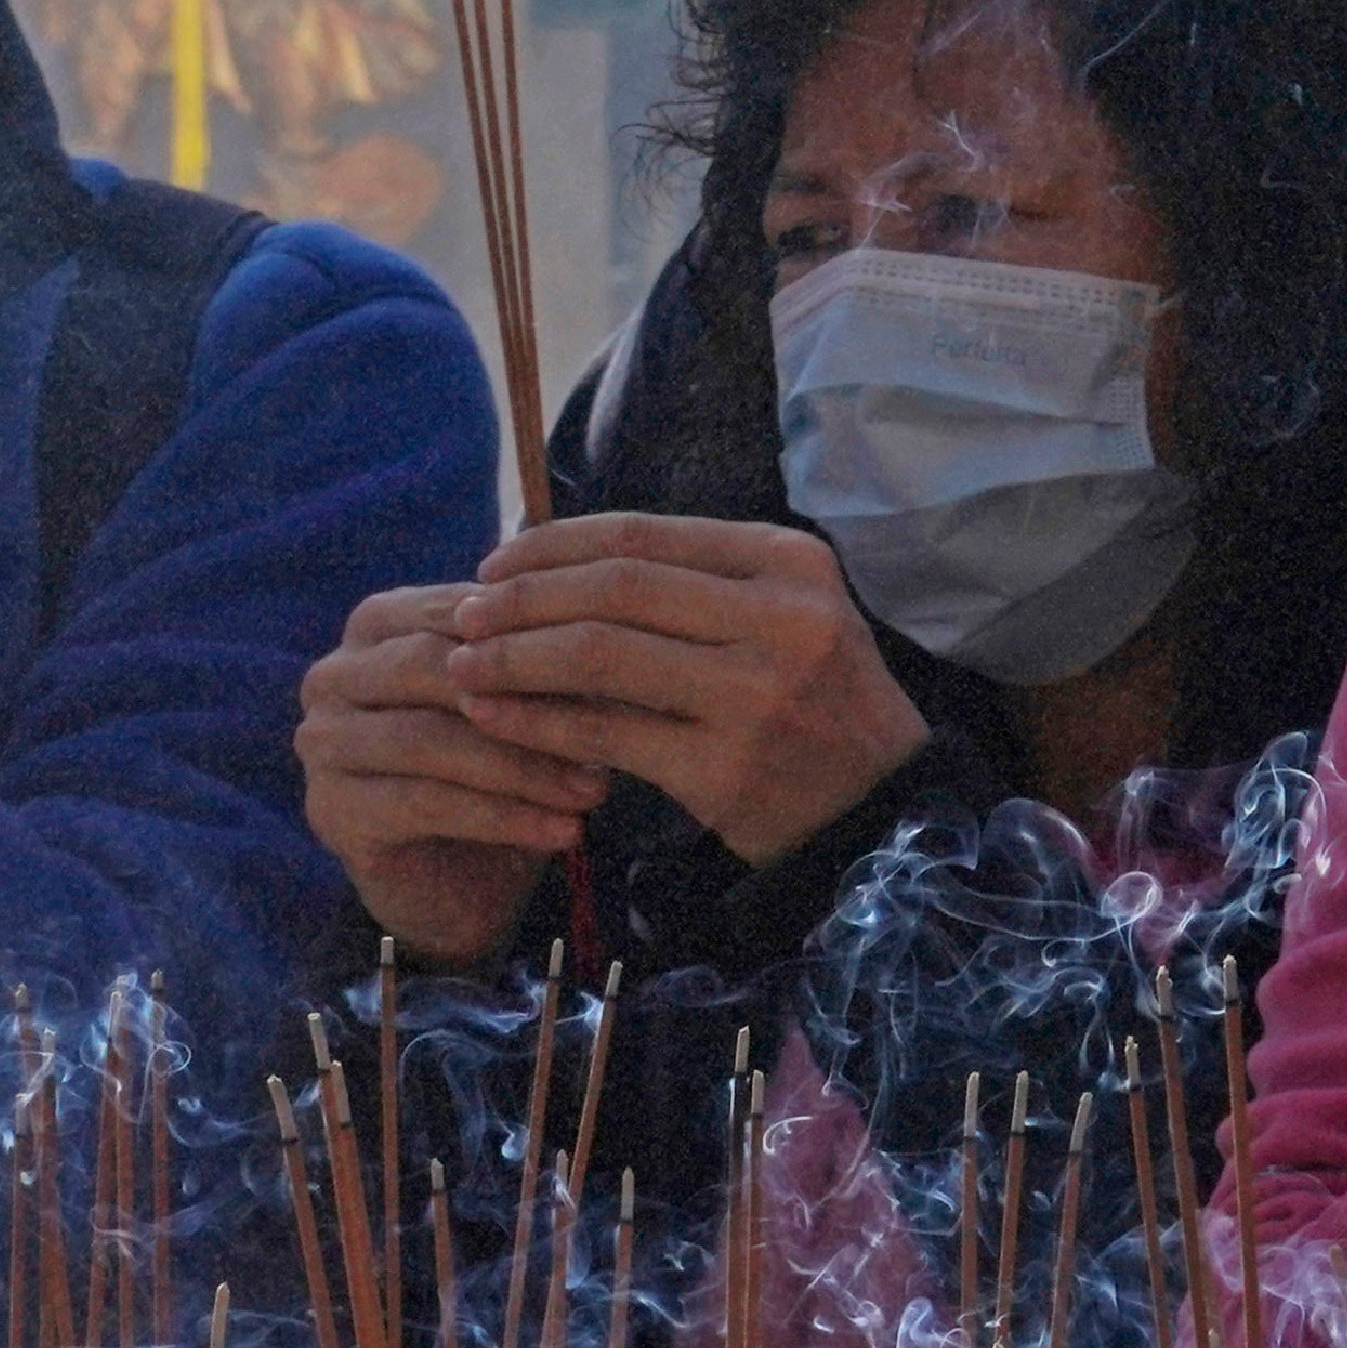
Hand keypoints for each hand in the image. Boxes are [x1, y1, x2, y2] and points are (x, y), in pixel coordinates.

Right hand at [298, 586, 599, 961]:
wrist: (460, 883)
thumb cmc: (496, 774)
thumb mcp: (526, 708)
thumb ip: (543, 667)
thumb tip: (606, 638)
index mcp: (376, 624)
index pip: (456, 611)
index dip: (534, 637)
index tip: (614, 665)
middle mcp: (332, 674)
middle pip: (429, 667)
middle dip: (523, 700)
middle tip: (606, 732)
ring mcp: (321, 743)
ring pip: (428, 739)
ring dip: (520, 766)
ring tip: (593, 791)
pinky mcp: (331, 810)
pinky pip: (425, 803)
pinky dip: (502, 817)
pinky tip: (563, 834)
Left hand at [439, 514, 932, 867]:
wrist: (883, 813)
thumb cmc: (815, 703)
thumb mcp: (780, 615)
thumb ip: (690, 582)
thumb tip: (548, 561)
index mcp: (788, 562)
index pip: (641, 534)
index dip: (552, 544)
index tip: (494, 562)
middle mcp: (779, 618)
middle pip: (614, 587)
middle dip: (521, 597)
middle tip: (462, 613)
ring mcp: (754, 695)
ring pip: (599, 655)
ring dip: (514, 657)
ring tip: (463, 664)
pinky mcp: (725, 770)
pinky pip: (604, 734)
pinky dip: (537, 722)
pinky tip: (495, 719)